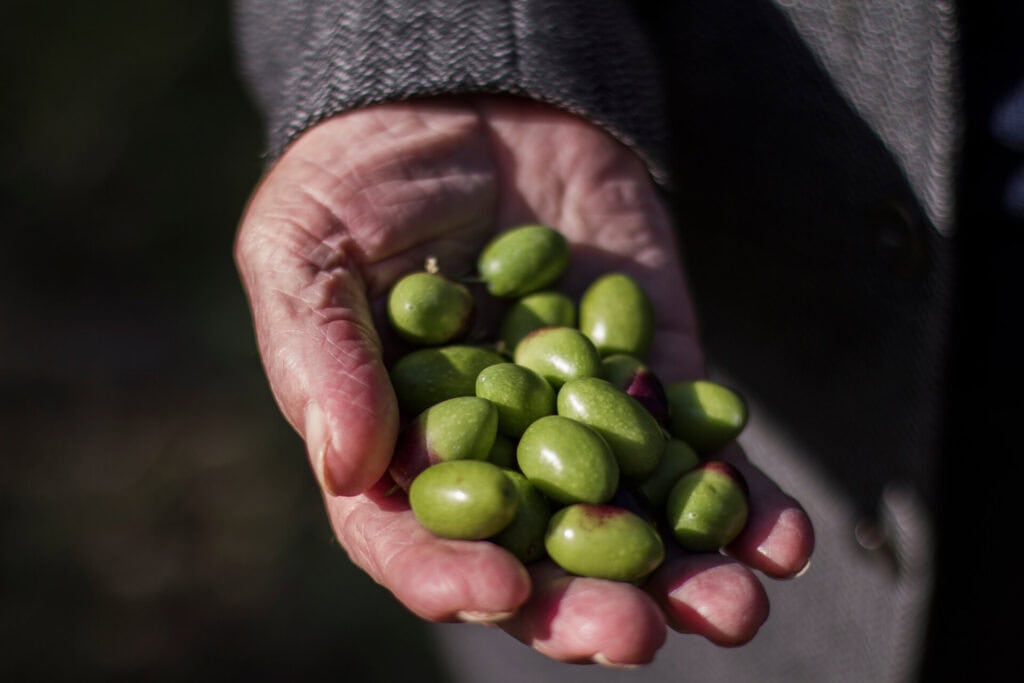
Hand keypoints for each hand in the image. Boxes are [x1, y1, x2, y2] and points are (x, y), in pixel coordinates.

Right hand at [234, 96, 813, 665]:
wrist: (468, 98)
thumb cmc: (358, 178)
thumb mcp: (305, 249)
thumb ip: (321, 353)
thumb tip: (350, 467)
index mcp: (399, 447)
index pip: (415, 539)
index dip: (448, 577)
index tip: (497, 592)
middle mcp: (493, 453)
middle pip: (537, 557)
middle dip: (586, 605)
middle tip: (634, 634)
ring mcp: (579, 418)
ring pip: (630, 520)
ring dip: (686, 575)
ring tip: (733, 606)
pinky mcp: (653, 374)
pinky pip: (698, 445)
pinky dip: (742, 493)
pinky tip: (783, 535)